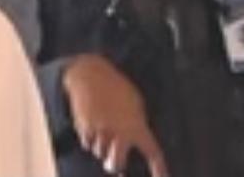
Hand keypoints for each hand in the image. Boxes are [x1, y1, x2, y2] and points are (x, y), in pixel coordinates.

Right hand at [63, 55, 168, 176]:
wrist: (90, 75)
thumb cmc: (116, 87)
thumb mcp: (135, 103)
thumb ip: (137, 123)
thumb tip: (135, 139)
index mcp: (136, 126)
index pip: (152, 152)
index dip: (159, 169)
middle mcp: (118, 133)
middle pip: (115, 164)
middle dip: (114, 165)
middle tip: (112, 162)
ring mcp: (100, 132)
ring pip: (99, 153)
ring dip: (101, 148)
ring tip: (101, 130)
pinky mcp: (84, 129)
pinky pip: (87, 144)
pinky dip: (89, 139)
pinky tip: (92, 125)